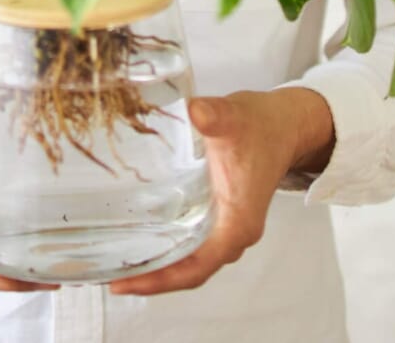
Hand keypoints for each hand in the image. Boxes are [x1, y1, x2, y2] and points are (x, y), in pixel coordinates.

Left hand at [108, 86, 334, 295]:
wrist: (284, 124)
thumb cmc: (262, 126)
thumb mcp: (235, 117)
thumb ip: (214, 115)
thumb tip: (195, 111)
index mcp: (238, 222)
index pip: (197, 267)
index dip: (160, 280)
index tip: (125, 283)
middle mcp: (234, 233)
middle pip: (189, 271)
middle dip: (151, 278)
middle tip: (110, 278)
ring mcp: (227, 227)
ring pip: (190, 260)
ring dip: (158, 265)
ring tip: (117, 264)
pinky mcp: (220, 215)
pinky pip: (191, 243)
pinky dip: (166, 247)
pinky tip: (139, 237)